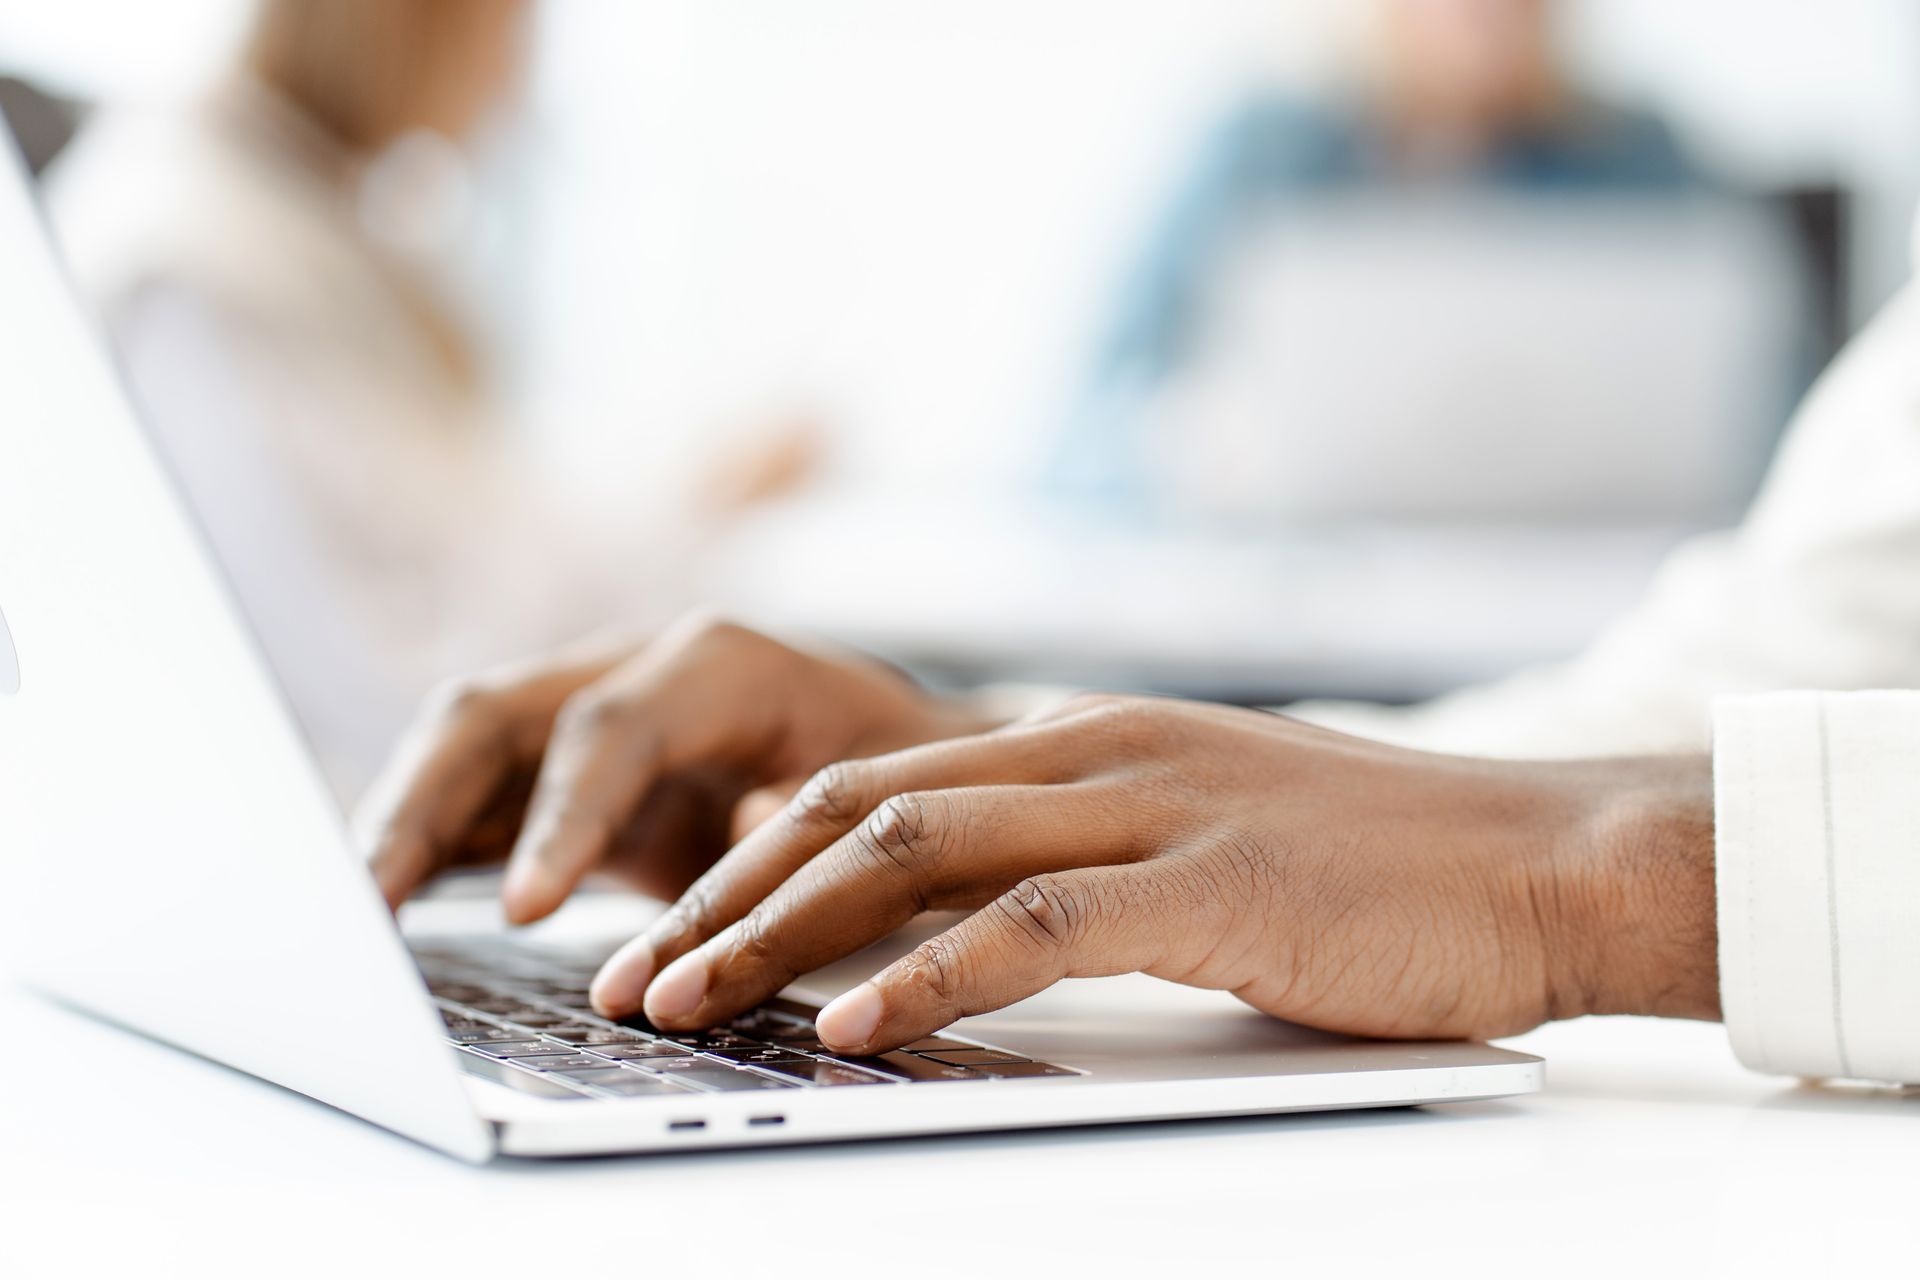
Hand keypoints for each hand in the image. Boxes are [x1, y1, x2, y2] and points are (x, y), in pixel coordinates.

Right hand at [359, 613, 993, 920]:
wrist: (904, 751)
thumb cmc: (899, 770)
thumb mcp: (877, 795)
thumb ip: (800, 821)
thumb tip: (731, 856)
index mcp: (717, 664)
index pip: (609, 727)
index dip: (560, 815)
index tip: (526, 908)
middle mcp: (631, 669)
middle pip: (495, 714)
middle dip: (422, 803)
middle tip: (368, 902)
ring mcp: (584, 713)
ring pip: (461, 749)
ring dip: (396, 824)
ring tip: (344, 914)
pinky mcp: (561, 771)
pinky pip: (474, 800)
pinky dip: (420, 846)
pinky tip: (376, 909)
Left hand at [592, 695, 1718, 1052]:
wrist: (1544, 855)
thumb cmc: (1375, 870)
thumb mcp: (1196, 839)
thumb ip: (1081, 861)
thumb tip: (964, 934)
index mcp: (1080, 739)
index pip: (870, 786)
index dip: (751, 862)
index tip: (667, 935)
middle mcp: (1093, 748)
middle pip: (855, 808)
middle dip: (726, 897)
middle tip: (630, 976)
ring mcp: (1150, 802)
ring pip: (914, 852)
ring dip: (782, 933)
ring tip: (683, 1003)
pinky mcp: (1212, 879)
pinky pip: (1034, 925)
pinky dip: (926, 978)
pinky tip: (849, 1028)